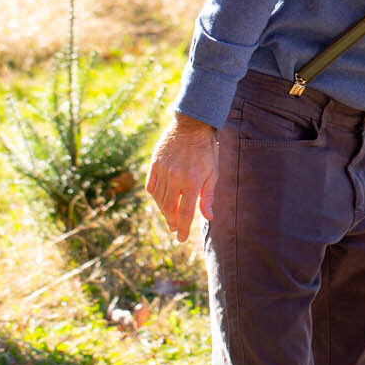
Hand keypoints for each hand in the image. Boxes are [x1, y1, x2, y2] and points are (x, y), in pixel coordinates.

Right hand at [146, 113, 218, 242]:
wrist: (191, 126)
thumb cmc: (207, 150)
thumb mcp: (213, 173)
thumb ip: (208, 196)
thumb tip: (208, 217)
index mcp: (192, 182)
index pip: (186, 213)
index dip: (183, 229)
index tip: (181, 239)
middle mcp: (175, 178)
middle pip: (170, 209)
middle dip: (172, 222)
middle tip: (175, 230)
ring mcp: (163, 171)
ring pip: (159, 200)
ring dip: (164, 211)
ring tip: (169, 217)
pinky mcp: (154, 164)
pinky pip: (151, 187)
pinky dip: (155, 197)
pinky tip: (160, 201)